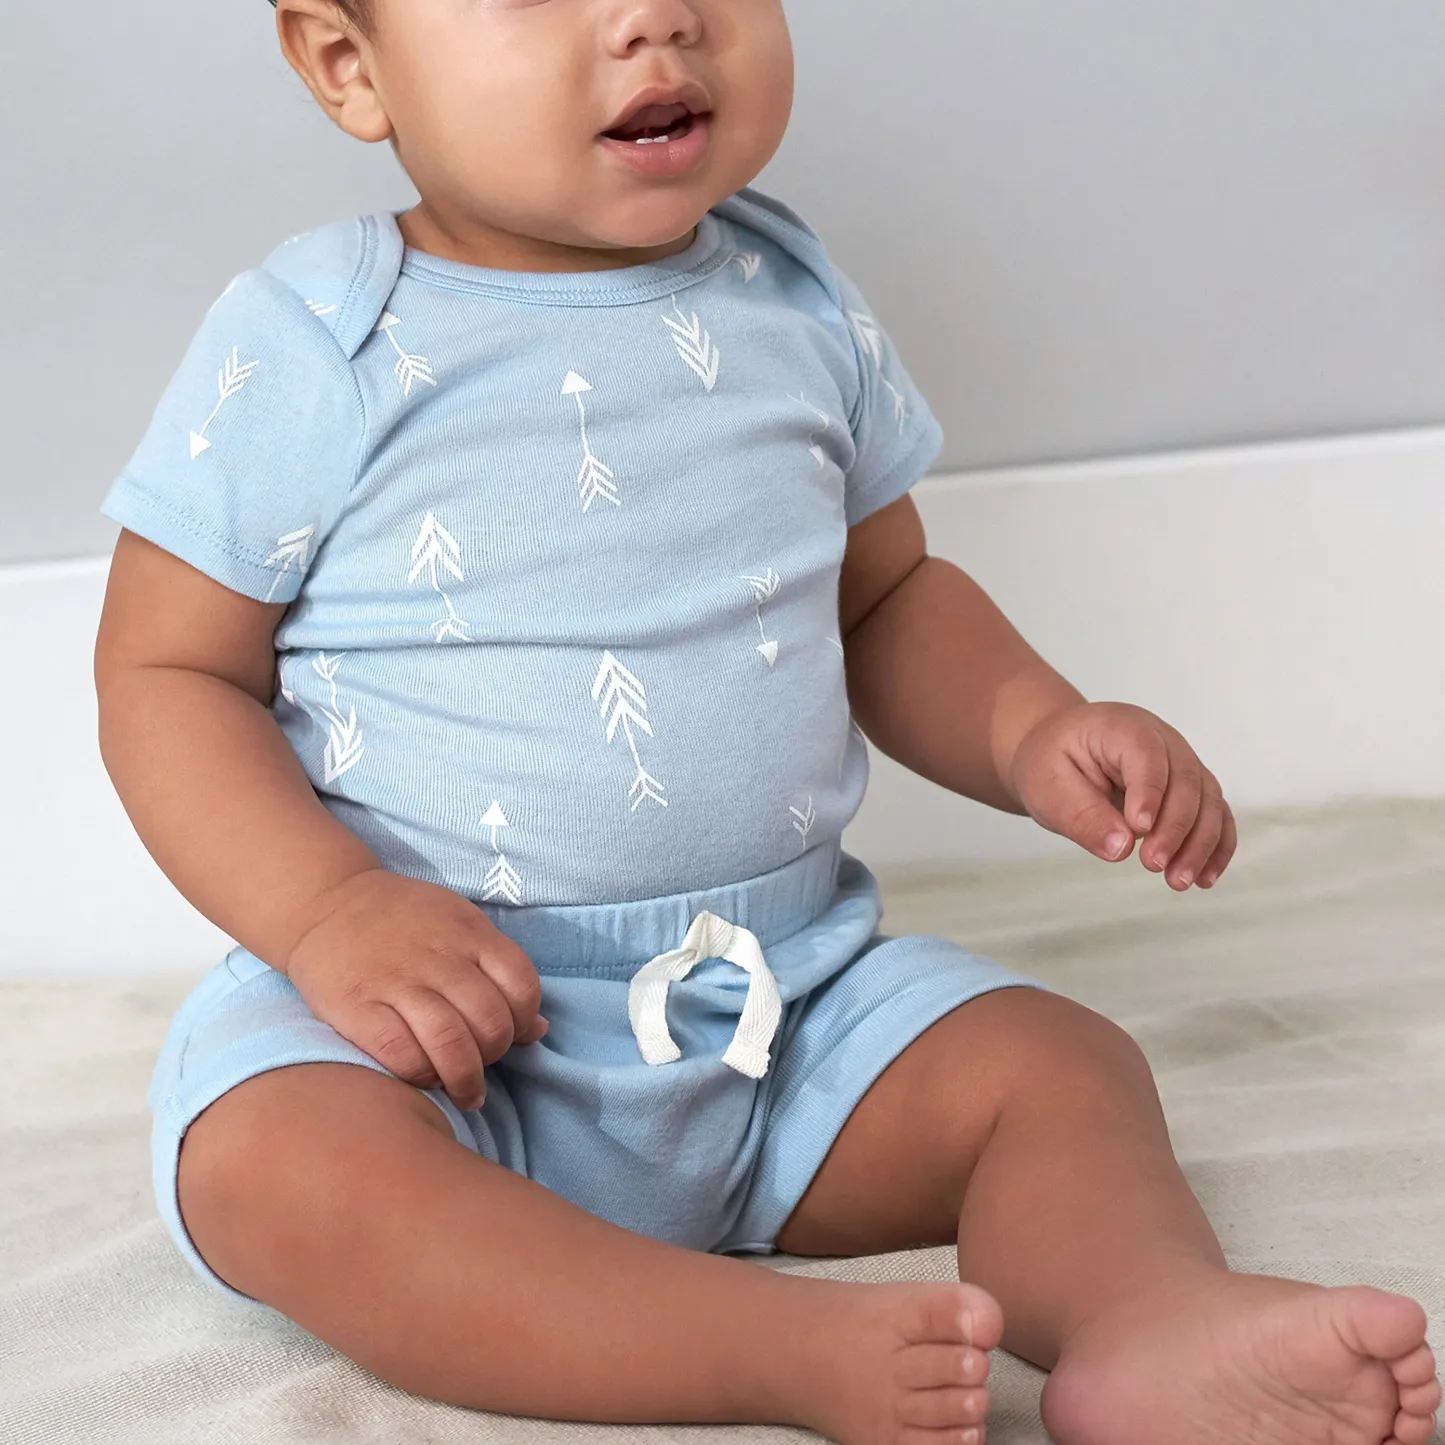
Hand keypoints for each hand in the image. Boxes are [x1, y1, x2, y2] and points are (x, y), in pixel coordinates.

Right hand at [284, 869, 546, 1108]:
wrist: (327, 903)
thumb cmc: (404, 920)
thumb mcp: (460, 924)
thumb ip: (500, 970)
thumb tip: (538, 1029)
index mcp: (469, 933)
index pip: (522, 985)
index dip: (524, 1021)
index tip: (512, 1036)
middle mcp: (438, 958)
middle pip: (490, 1020)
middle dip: (494, 1054)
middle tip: (481, 1065)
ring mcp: (397, 982)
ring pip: (451, 1042)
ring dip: (464, 1078)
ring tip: (463, 1091)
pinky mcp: (357, 1007)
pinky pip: (400, 1053)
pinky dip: (420, 1074)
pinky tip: (423, 1078)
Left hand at [1008, 702, 1236, 890]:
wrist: (1060, 751)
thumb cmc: (1053, 762)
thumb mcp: (1049, 786)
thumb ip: (1083, 815)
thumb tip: (1121, 848)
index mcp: (1123, 728)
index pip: (1147, 756)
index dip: (1149, 793)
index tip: (1139, 830)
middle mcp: (1163, 740)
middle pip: (1186, 780)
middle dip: (1175, 827)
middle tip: (1153, 865)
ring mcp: (1182, 763)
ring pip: (1208, 800)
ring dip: (1200, 844)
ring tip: (1178, 881)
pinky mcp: (1191, 789)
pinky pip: (1216, 815)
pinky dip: (1215, 846)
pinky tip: (1204, 878)